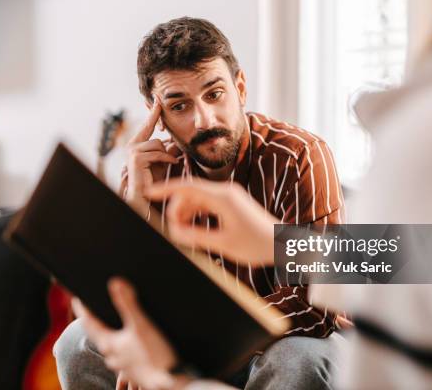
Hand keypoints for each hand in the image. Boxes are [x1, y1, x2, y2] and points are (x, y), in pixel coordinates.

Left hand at [73, 278, 179, 389]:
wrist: (172, 380)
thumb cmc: (155, 353)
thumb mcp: (141, 325)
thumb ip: (127, 303)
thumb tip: (114, 282)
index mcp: (110, 344)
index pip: (89, 324)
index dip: (82, 310)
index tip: (76, 298)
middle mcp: (113, 357)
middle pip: (98, 338)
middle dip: (95, 324)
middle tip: (93, 312)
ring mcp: (124, 367)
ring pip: (111, 351)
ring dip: (109, 339)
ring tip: (112, 329)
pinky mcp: (136, 373)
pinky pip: (124, 359)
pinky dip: (123, 350)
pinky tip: (131, 348)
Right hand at [125, 98, 178, 207]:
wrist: (145, 195)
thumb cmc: (153, 179)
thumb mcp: (164, 160)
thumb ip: (169, 149)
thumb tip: (178, 140)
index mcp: (137, 143)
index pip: (147, 125)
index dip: (153, 112)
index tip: (157, 99)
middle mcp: (132, 145)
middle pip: (153, 132)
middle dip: (161, 130)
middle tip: (167, 122)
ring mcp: (132, 151)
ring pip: (158, 144)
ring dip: (167, 154)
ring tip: (169, 163)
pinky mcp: (136, 158)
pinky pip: (158, 153)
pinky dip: (167, 159)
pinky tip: (171, 164)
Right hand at [145, 179, 275, 264]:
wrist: (283, 244)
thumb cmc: (258, 244)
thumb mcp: (224, 244)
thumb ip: (196, 237)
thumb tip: (175, 233)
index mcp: (223, 198)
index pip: (187, 186)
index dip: (166, 188)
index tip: (149, 192)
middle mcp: (225, 192)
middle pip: (189, 193)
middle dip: (177, 209)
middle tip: (175, 232)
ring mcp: (229, 197)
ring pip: (197, 199)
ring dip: (186, 214)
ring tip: (186, 235)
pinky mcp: (231, 204)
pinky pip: (206, 204)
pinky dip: (197, 215)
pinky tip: (195, 231)